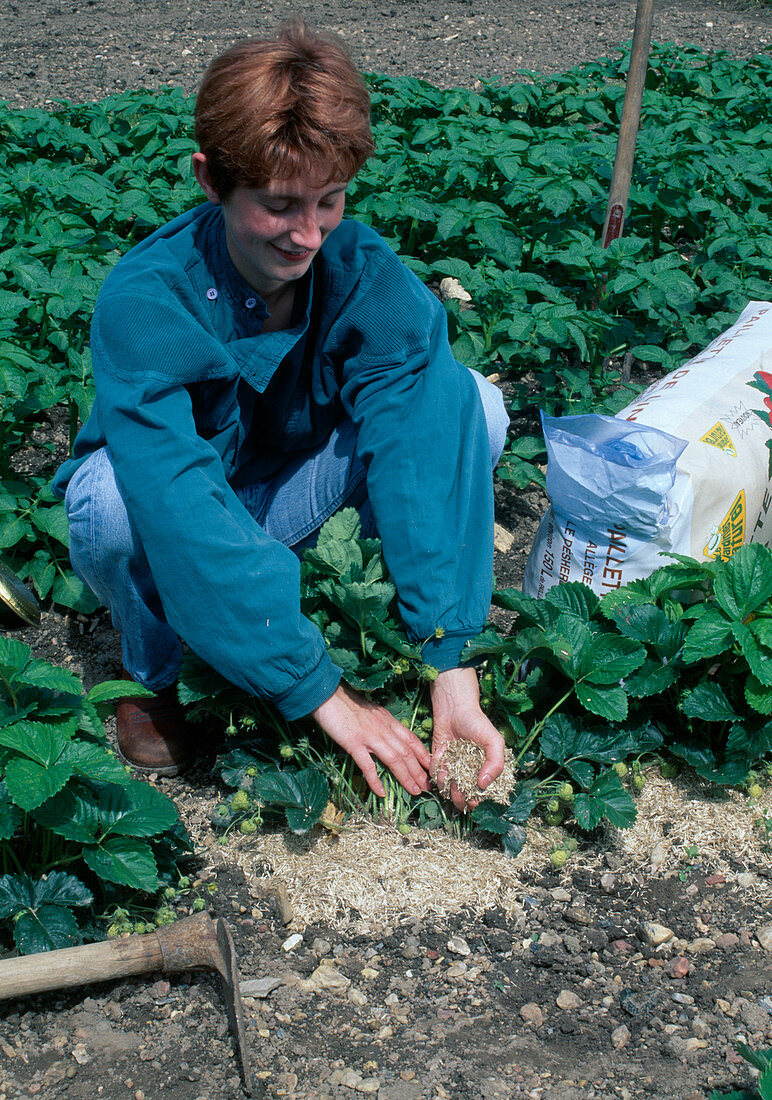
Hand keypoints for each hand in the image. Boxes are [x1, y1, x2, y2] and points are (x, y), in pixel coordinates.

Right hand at [312, 683, 431, 797]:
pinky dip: (375, 780)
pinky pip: (368, 765)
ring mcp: (369, 736)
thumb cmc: (346, 702)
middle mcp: (383, 729)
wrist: (328, 694)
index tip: (431, 767)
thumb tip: (390, 736)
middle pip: (407, 753)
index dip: (424, 754)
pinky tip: (381, 793)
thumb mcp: (372, 711)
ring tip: (414, 791)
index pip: (412, 739)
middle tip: (427, 787)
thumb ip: (382, 723)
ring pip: (394, 759)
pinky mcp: (354, 743)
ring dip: (406, 777)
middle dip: (419, 771)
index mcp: (388, 721)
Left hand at [429, 666, 504, 810]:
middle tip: (459, 794)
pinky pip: (435, 773)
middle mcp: (469, 773)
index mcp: (485, 770)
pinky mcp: (439, 761)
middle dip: (460, 799)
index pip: (482, 794)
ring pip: (447, 788)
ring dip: (446, 785)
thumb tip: (484, 785)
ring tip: (449, 770)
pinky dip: (437, 768)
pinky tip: (442, 753)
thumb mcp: (494, 741)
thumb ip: (496, 763)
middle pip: (463, 797)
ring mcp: (453, 768)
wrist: (454, 708)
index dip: (477, 801)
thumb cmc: (477, 723)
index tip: (474, 802)